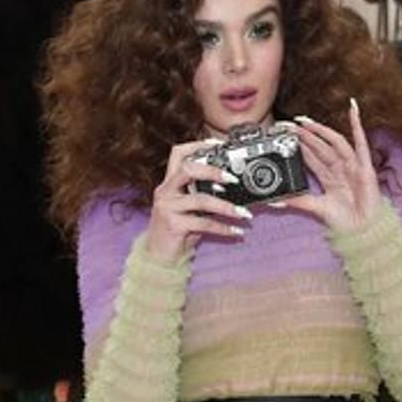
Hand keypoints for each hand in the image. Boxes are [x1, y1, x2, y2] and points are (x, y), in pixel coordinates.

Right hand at [145, 137, 248, 262]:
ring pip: (200, 199)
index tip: (217, 144)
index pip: (178, 154)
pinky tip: (236, 232)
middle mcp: (165, 192)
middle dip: (212, 171)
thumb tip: (232, 188)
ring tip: (243, 214)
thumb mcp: (190, 209)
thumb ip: (203, 196)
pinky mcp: (173, 225)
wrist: (158, 257)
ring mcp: (167, 208)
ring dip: (226, 206)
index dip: (197, 144)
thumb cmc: (177, 232)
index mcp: (169, 183)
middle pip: (188, 170)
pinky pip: (203, 223)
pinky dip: (223, 228)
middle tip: (232, 179)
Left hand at [281, 102, 380, 233]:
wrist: (363, 232)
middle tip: (289, 123)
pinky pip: (361, 142)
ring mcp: (352, 166)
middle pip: (319, 146)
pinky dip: (358, 125)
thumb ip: (298, 202)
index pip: (311, 156)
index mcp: (329, 178)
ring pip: (334, 143)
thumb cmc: (345, 222)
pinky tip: (353, 109)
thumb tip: (276, 200)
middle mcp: (340, 169)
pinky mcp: (364, 167)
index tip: (285, 134)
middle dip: (304, 135)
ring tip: (305, 121)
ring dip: (320, 131)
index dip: (299, 145)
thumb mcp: (316, 208)